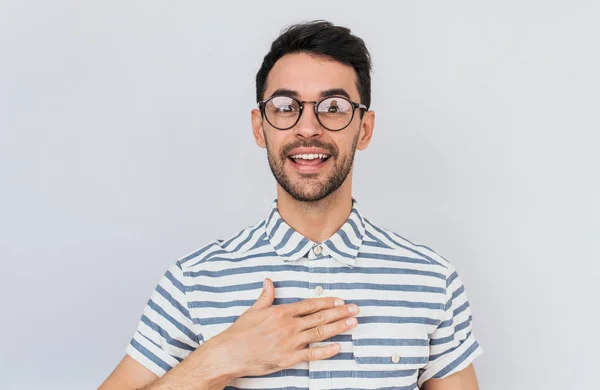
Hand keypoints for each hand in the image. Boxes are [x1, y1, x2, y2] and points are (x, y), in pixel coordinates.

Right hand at [206, 278, 358, 377]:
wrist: (230, 353)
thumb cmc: (240, 332)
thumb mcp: (253, 310)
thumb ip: (266, 296)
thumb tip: (269, 281)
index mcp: (282, 312)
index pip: (310, 304)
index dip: (327, 301)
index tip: (340, 300)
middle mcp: (289, 326)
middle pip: (320, 316)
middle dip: (340, 312)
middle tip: (355, 309)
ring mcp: (290, 342)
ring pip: (320, 332)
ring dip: (338, 327)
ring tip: (353, 322)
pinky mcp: (288, 358)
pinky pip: (311, 354)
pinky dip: (326, 351)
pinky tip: (339, 347)